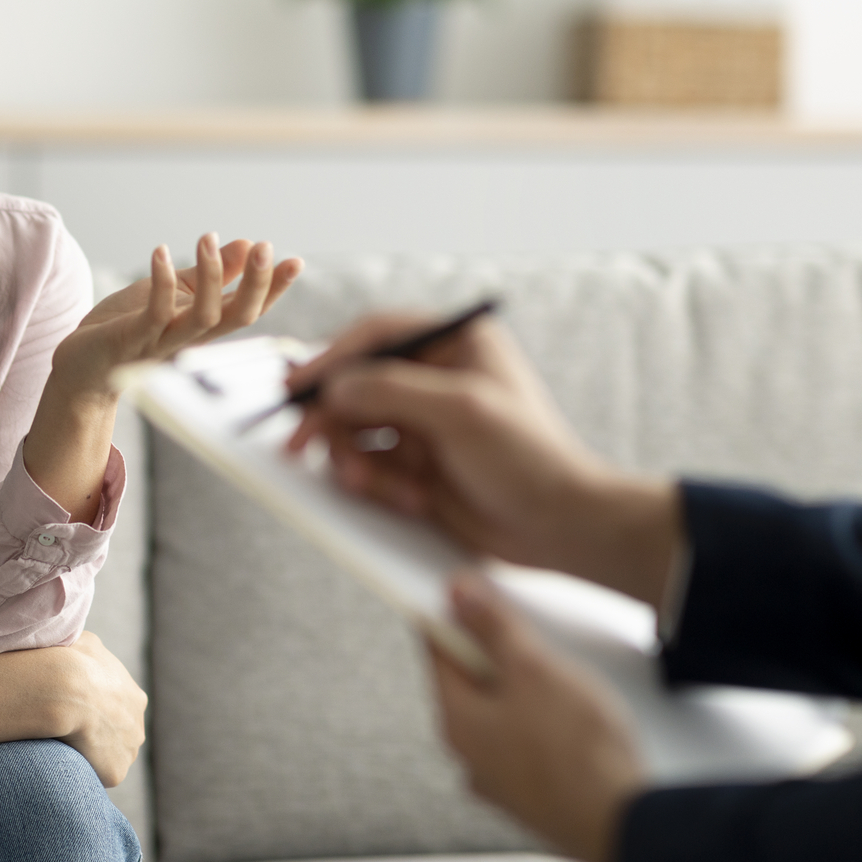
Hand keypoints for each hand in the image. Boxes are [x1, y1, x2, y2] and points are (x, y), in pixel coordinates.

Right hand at [0, 632, 147, 786]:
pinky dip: (81, 771)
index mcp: (135, 698)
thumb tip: (84, 648)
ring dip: (91, 755)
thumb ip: (92, 653)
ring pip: (109, 758)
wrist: (63, 688)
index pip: (118, 710)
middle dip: (99, 736)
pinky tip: (63, 760)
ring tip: (63, 747)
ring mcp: (128, 752)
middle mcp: (138, 727)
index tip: (76, 712)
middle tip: (68, 732)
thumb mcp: (86, 643)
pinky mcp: (115, 773)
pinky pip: (96, 775)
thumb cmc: (69, 660)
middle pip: (119, 736)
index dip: (97, 712)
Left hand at [52, 233, 304, 400]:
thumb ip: (208, 275)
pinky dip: (162, 283)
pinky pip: (156, 315)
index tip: (295, 261)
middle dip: (257, 284)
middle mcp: (190, 339)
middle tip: (264, 247)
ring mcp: (163, 342)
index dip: (273, 288)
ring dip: (210, 276)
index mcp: (203, 327)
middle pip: (238, 318)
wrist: (81, 363)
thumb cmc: (127, 326)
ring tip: (207, 238)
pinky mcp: (133, 340)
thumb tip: (245, 245)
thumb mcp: (173, 292)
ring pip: (203, 318)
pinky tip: (161, 252)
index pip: (248, 309)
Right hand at [285, 313, 679, 607]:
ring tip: (362, 481)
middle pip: (357, 382)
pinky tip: (407, 499)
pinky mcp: (419, 464)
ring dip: (353, 455)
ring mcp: (426, 422)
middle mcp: (437, 377)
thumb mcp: (462, 410)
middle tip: (302, 442)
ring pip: (357, 427)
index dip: (334, 357)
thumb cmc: (528, 458)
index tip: (299, 385)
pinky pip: (372, 465)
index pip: (378, 334)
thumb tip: (335, 386)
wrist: (561, 527)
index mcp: (457, 343)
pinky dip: (376, 483)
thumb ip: (393, 389)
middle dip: (333, 416)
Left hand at [430, 574, 643, 861]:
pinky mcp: (536, 791)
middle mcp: (471, 754)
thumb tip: (460, 594)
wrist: (623, 821)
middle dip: (496, 650)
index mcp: (457, 721)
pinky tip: (574, 715)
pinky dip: (544, 720)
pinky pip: (529, 740)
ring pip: (503, 712)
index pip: (437, 651)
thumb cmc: (577, 751)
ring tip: (561, 676)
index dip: (452, 614)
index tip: (471, 592)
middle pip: (471, 681)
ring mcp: (503, 777)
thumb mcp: (533, 668)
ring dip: (525, 687)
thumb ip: (493, 626)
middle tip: (528, 632)